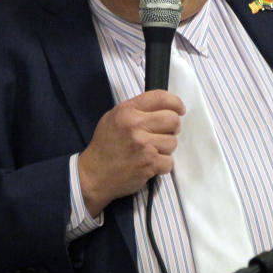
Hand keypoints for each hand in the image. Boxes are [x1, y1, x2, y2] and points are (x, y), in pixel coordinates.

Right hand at [78, 90, 185, 215]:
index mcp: (127, 111)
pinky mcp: (149, 164)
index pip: (161, 97)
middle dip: (173, 128)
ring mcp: (143, 145)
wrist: (93, 175)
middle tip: (163, 134)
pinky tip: (149, 164)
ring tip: (151, 152)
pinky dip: (162, 165)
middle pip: (173, 120)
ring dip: (166, 149)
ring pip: (173, 142)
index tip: (179, 110)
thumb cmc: (106, 146)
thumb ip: (137, 109)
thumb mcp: (114, 118)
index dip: (176, 103)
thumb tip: (165, 107)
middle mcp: (135, 125)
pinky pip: (170, 161)